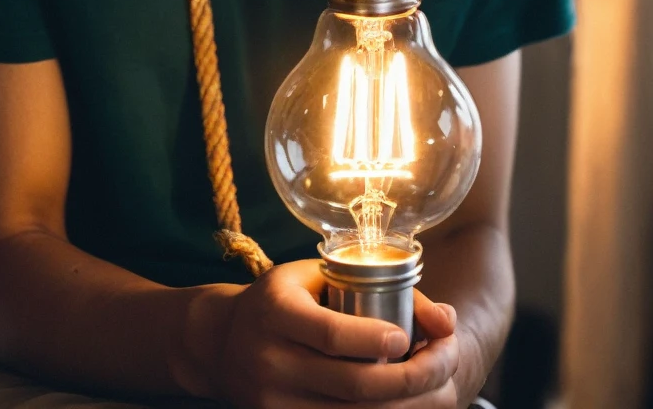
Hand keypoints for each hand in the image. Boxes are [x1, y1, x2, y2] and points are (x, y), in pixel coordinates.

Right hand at [177, 259, 459, 407]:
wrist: (224, 342)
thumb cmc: (283, 301)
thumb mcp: (318, 277)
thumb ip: (381, 288)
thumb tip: (448, 319)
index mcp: (275, 311)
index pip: (331, 334)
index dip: (377, 340)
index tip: (409, 338)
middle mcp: (270, 361)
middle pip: (355, 386)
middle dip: (415, 377)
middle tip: (447, 360)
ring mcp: (274, 403)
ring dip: (409, 406)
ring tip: (440, 387)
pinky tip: (407, 405)